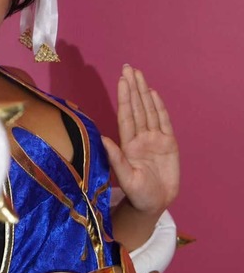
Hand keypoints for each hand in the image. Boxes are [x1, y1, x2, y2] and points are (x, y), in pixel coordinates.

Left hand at [102, 65, 178, 215]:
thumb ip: (116, 159)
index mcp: (128, 144)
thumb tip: (102, 139)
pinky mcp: (169, 144)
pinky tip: (154, 94)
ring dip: (144, 92)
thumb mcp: (126, 179)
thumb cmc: (137, 194)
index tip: (122, 80)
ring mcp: (155, 139)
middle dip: (133, 87)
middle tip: (129, 67)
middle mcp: (140, 137)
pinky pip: (164, 122)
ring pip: (149, 111)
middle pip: (137, 107)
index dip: (125, 97)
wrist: (154, 205)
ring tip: (139, 74)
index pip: (126, 115)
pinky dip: (160, 108)